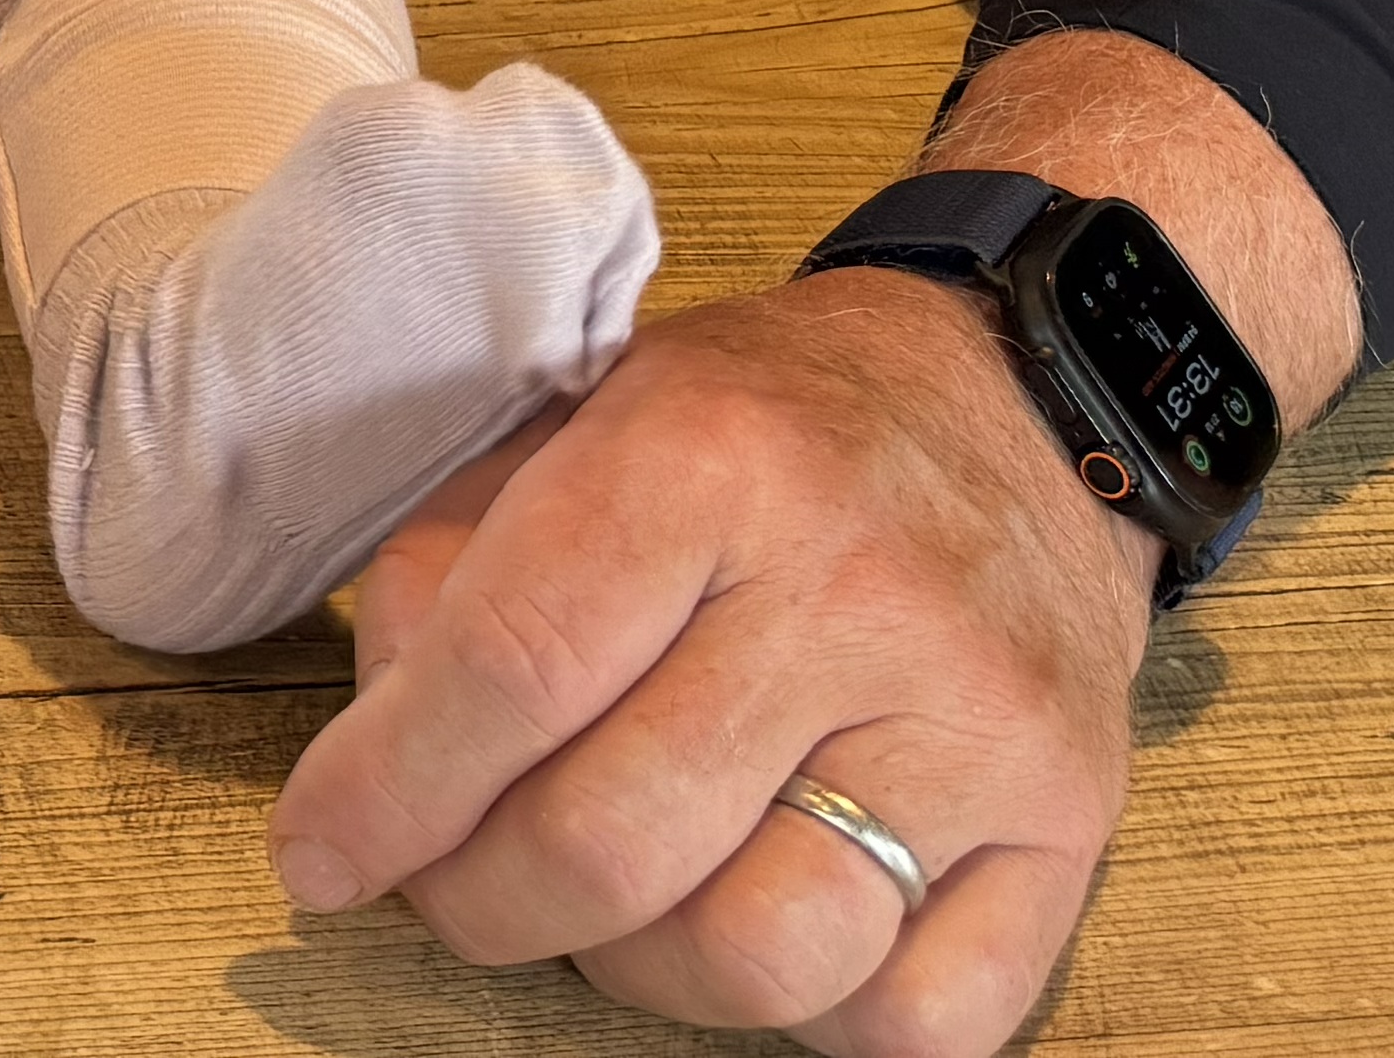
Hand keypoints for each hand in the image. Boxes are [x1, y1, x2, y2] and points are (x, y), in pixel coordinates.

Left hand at [274, 270, 1158, 1054]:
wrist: (1024, 398)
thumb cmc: (772, 426)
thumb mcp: (588, 416)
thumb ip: (456, 564)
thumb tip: (373, 761)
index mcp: (710, 455)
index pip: (511, 666)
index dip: (387, 790)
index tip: (320, 853)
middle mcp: (854, 590)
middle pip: (610, 842)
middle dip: (481, 901)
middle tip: (451, 882)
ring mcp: (976, 719)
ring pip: (756, 958)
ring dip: (634, 972)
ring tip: (610, 902)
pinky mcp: (1072, 820)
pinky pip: (914, 1020)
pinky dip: (818, 1014)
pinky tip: (771, 910)